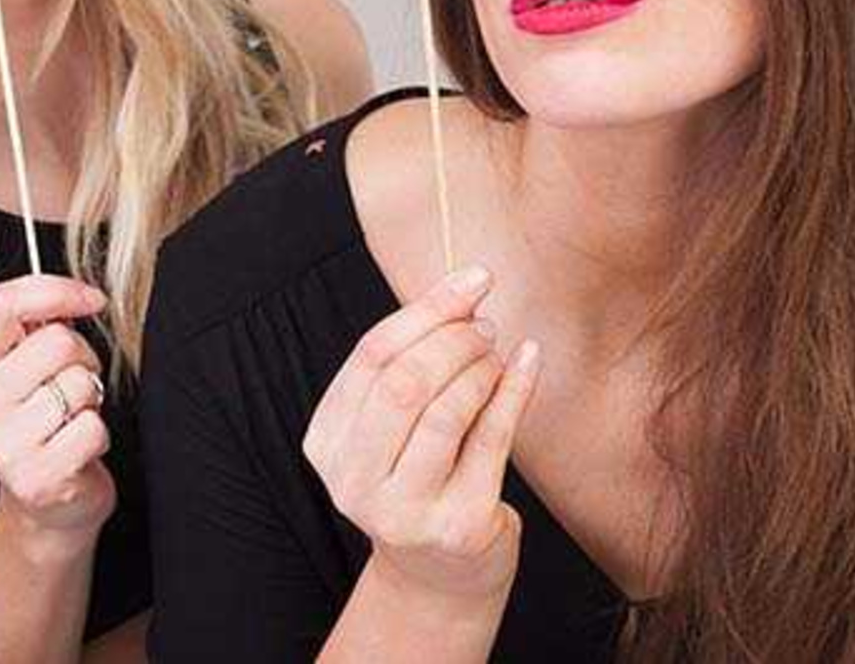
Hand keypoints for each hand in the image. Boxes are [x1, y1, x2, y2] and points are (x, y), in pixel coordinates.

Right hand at [0, 275, 113, 547]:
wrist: (45, 502)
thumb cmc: (42, 418)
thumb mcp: (24, 365)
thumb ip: (36, 323)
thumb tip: (80, 296)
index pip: (3, 303)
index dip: (57, 290)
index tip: (91, 299)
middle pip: (56, 342)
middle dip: (83, 356)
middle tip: (75, 380)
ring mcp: (0, 447)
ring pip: (78, 384)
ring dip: (90, 399)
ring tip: (71, 416)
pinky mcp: (34, 480)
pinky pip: (91, 428)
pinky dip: (97, 434)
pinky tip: (76, 447)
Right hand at [303, 265, 541, 606]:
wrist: (440, 575)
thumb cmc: (420, 478)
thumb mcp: (394, 427)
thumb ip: (410, 365)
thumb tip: (465, 289)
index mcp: (326, 444)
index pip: (370, 358)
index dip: (424, 311)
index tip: (471, 280)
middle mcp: (354, 481)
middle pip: (403, 383)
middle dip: (452, 339)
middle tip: (483, 325)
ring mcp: (404, 510)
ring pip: (444, 412)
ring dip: (480, 367)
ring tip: (496, 351)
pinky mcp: (459, 526)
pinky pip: (491, 442)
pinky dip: (513, 392)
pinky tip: (527, 362)